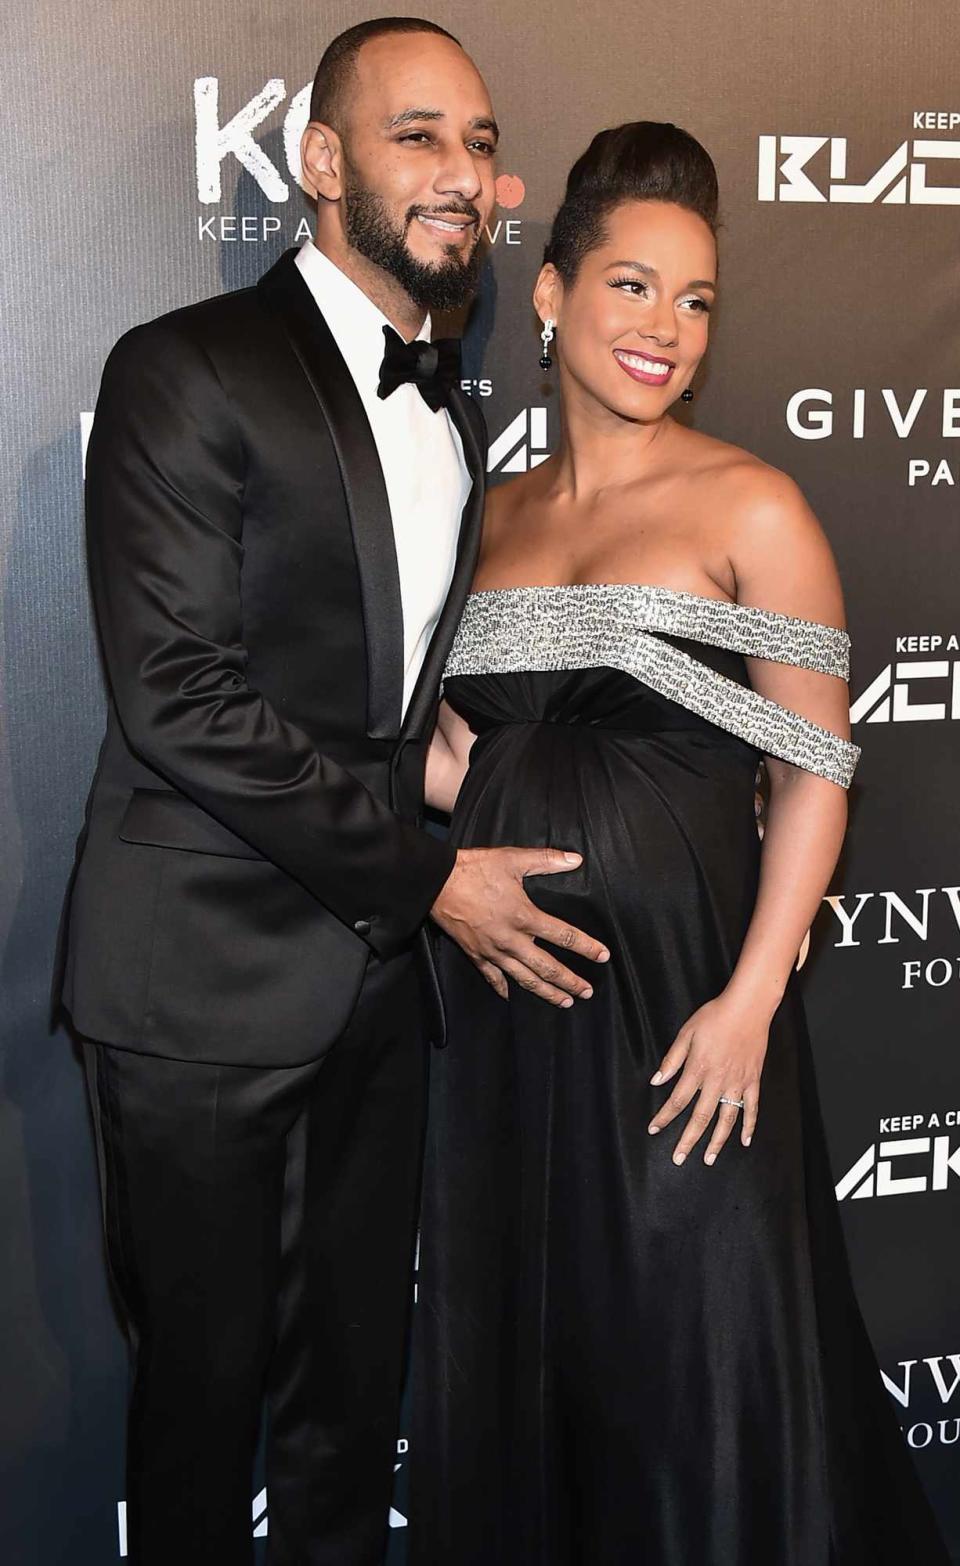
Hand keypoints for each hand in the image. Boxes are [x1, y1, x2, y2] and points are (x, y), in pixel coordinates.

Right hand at [431, 846, 609, 1006]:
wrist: (435, 882)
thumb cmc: (474, 869)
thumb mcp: (512, 859)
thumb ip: (546, 860)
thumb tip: (575, 859)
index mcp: (524, 916)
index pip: (564, 936)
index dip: (586, 947)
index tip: (603, 956)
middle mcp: (511, 940)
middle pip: (548, 967)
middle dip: (570, 981)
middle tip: (587, 992)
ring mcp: (493, 950)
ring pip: (524, 978)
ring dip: (546, 992)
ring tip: (563, 1002)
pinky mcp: (475, 954)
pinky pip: (492, 977)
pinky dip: (502, 988)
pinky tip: (511, 997)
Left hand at [646, 988, 769, 1164]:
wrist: (748, 1008)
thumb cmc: (715, 1016)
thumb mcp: (687, 1033)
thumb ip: (672, 1059)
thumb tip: (657, 1080)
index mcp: (698, 1069)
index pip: (678, 1100)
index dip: (664, 1117)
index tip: (654, 1129)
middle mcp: (718, 1081)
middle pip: (700, 1118)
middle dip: (687, 1140)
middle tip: (678, 1159)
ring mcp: (738, 1083)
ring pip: (726, 1119)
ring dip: (716, 1142)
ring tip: (708, 1159)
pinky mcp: (753, 1081)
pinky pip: (751, 1109)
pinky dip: (748, 1126)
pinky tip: (743, 1141)